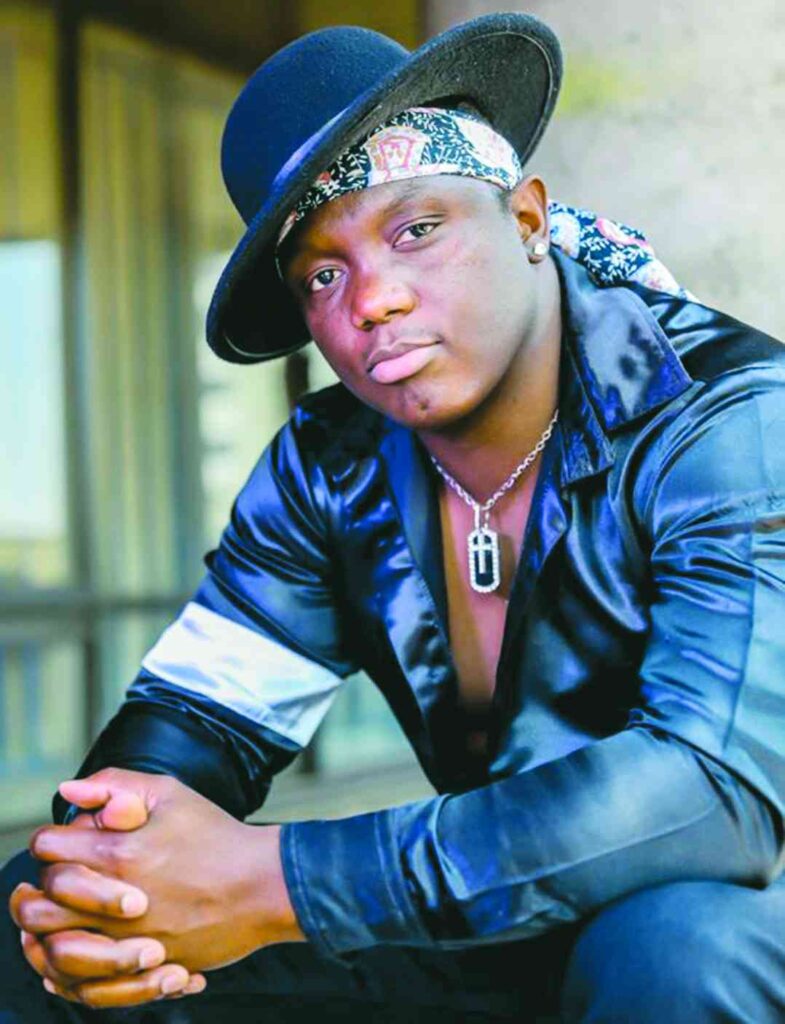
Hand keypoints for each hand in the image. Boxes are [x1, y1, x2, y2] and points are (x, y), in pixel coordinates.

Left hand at [14, 769, 302, 996]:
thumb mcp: (170, 794)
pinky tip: (71, 957)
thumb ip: (116, 784)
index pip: (49, 849)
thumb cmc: (217, 836)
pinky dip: (68, 975)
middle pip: (39, 907)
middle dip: (33, 893)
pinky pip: (86, 987)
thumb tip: (69, 791)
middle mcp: (115, 902)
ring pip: (55, 952)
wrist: (263, 885)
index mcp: (119, 853)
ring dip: (44, 936)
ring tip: (50, 924)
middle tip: (40, 886)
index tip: (63, 842)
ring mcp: (128, 942)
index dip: (49, 842)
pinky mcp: (144, 971)